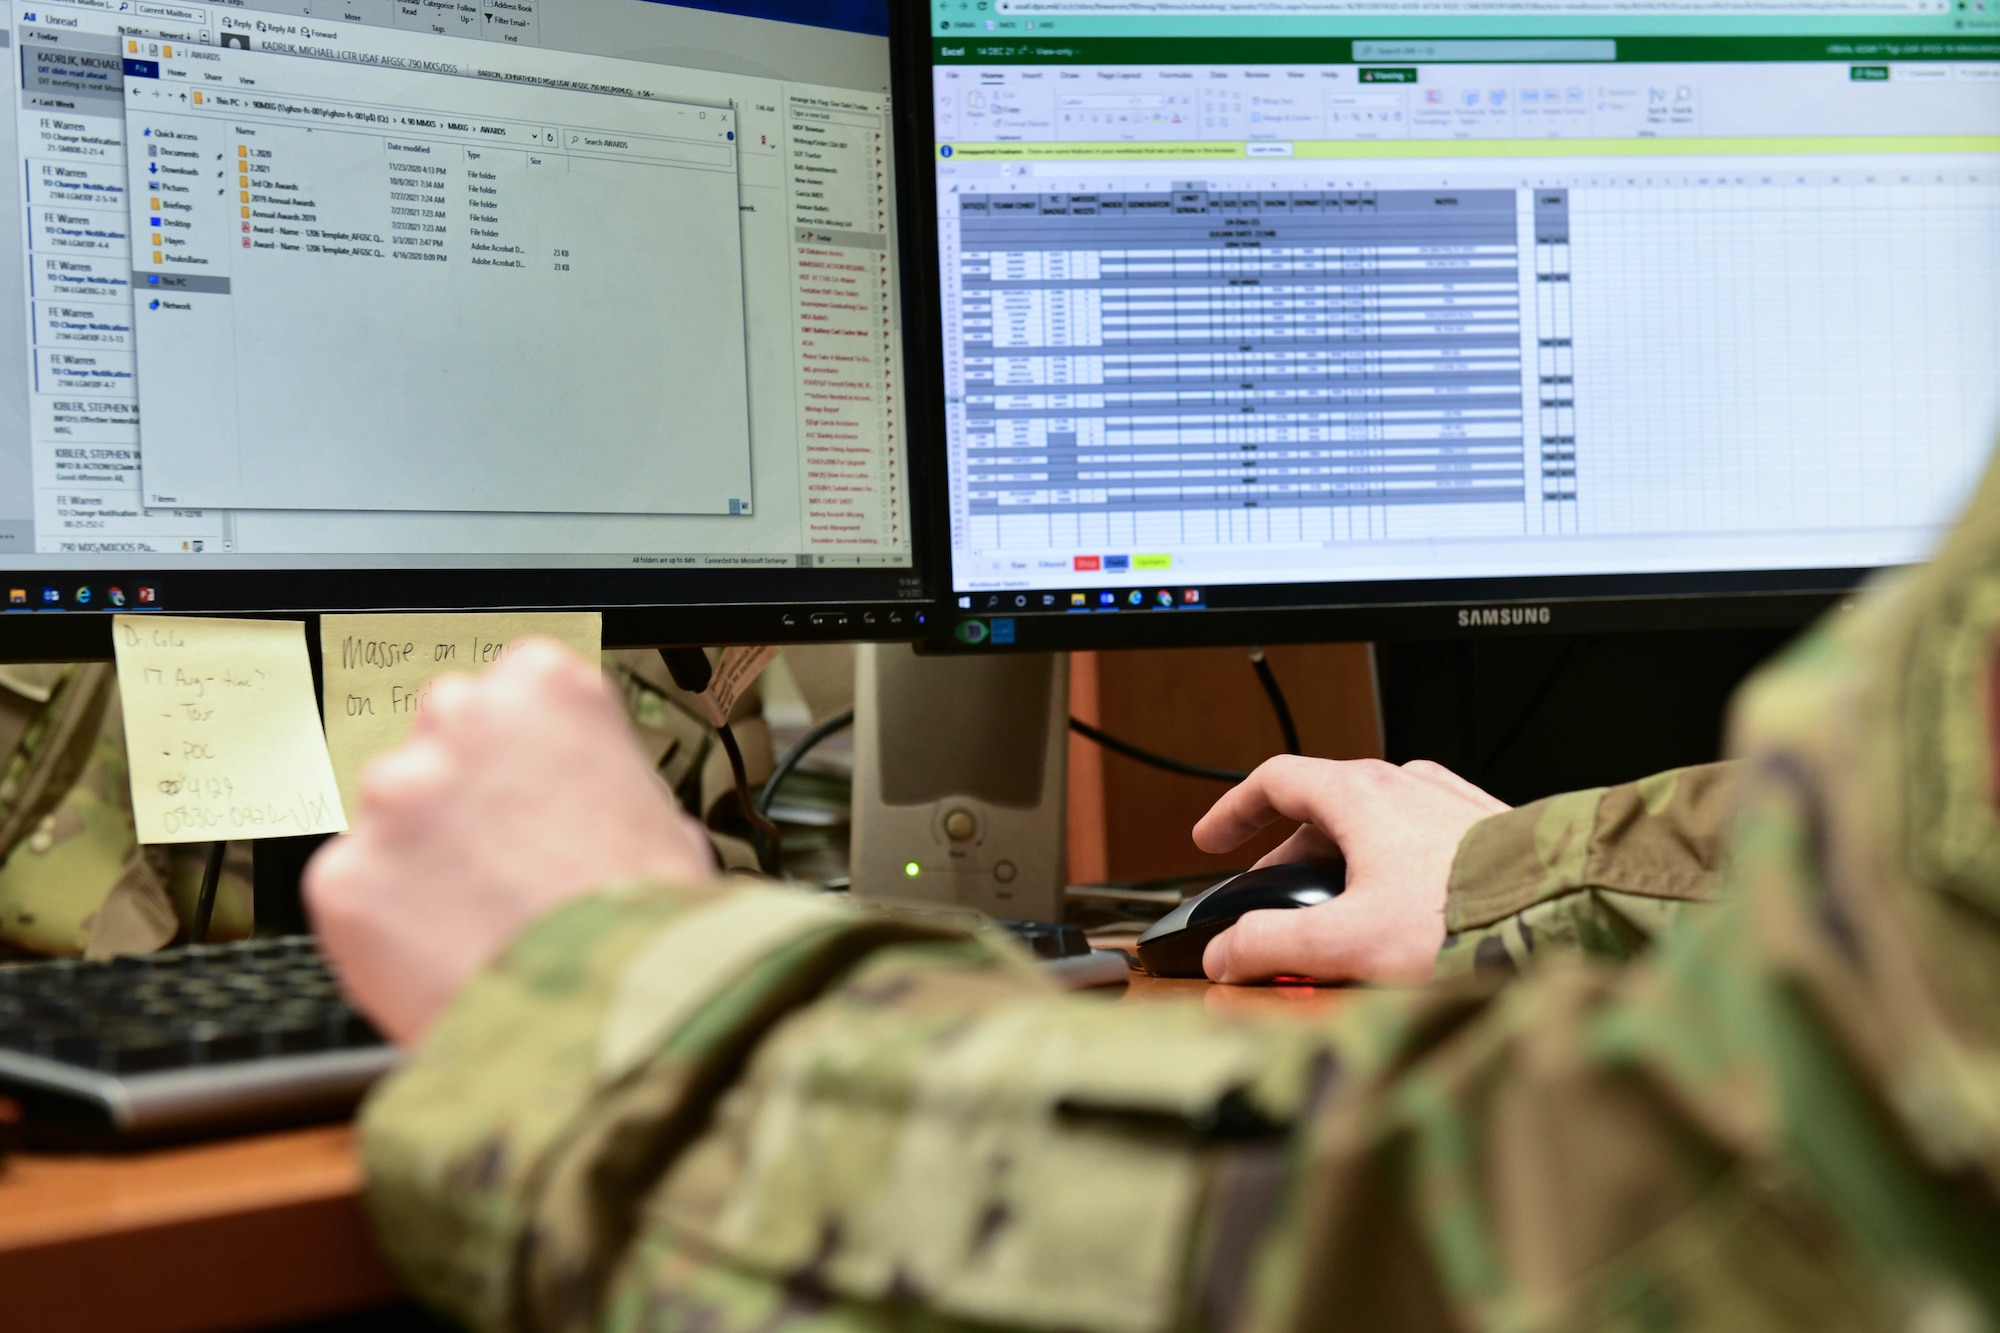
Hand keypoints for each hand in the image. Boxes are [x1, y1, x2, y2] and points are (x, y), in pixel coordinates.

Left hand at [304, 640, 716, 1045]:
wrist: (609, 1020)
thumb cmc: (649, 925)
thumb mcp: (662, 823)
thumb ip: (602, 786)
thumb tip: (596, 810)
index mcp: (548, 690)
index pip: (514, 688)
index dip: (525, 753)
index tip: (531, 790)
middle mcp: (461, 721)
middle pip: (440, 740)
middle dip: (463, 794)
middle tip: (504, 861)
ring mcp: (393, 797)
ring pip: (392, 820)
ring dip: (421, 860)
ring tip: (480, 923)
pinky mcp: (344, 874)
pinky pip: (356, 892)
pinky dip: (387, 925)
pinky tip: (443, 956)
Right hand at [1191, 757, 1507, 984]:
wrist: (1566, 910)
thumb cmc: (1467, 917)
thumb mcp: (1346, 941)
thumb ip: (1272, 946)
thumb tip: (1226, 955)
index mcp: (1361, 794)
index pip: (1274, 781)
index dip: (1233, 810)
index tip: (1213, 837)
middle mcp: (1405, 785)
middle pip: (1321, 809)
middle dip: (1287, 859)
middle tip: (1271, 904)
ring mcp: (1448, 802)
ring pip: (1372, 822)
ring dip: (1340, 863)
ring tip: (1337, 915)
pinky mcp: (1484, 829)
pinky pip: (1417, 836)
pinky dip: (1388, 866)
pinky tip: (1401, 911)